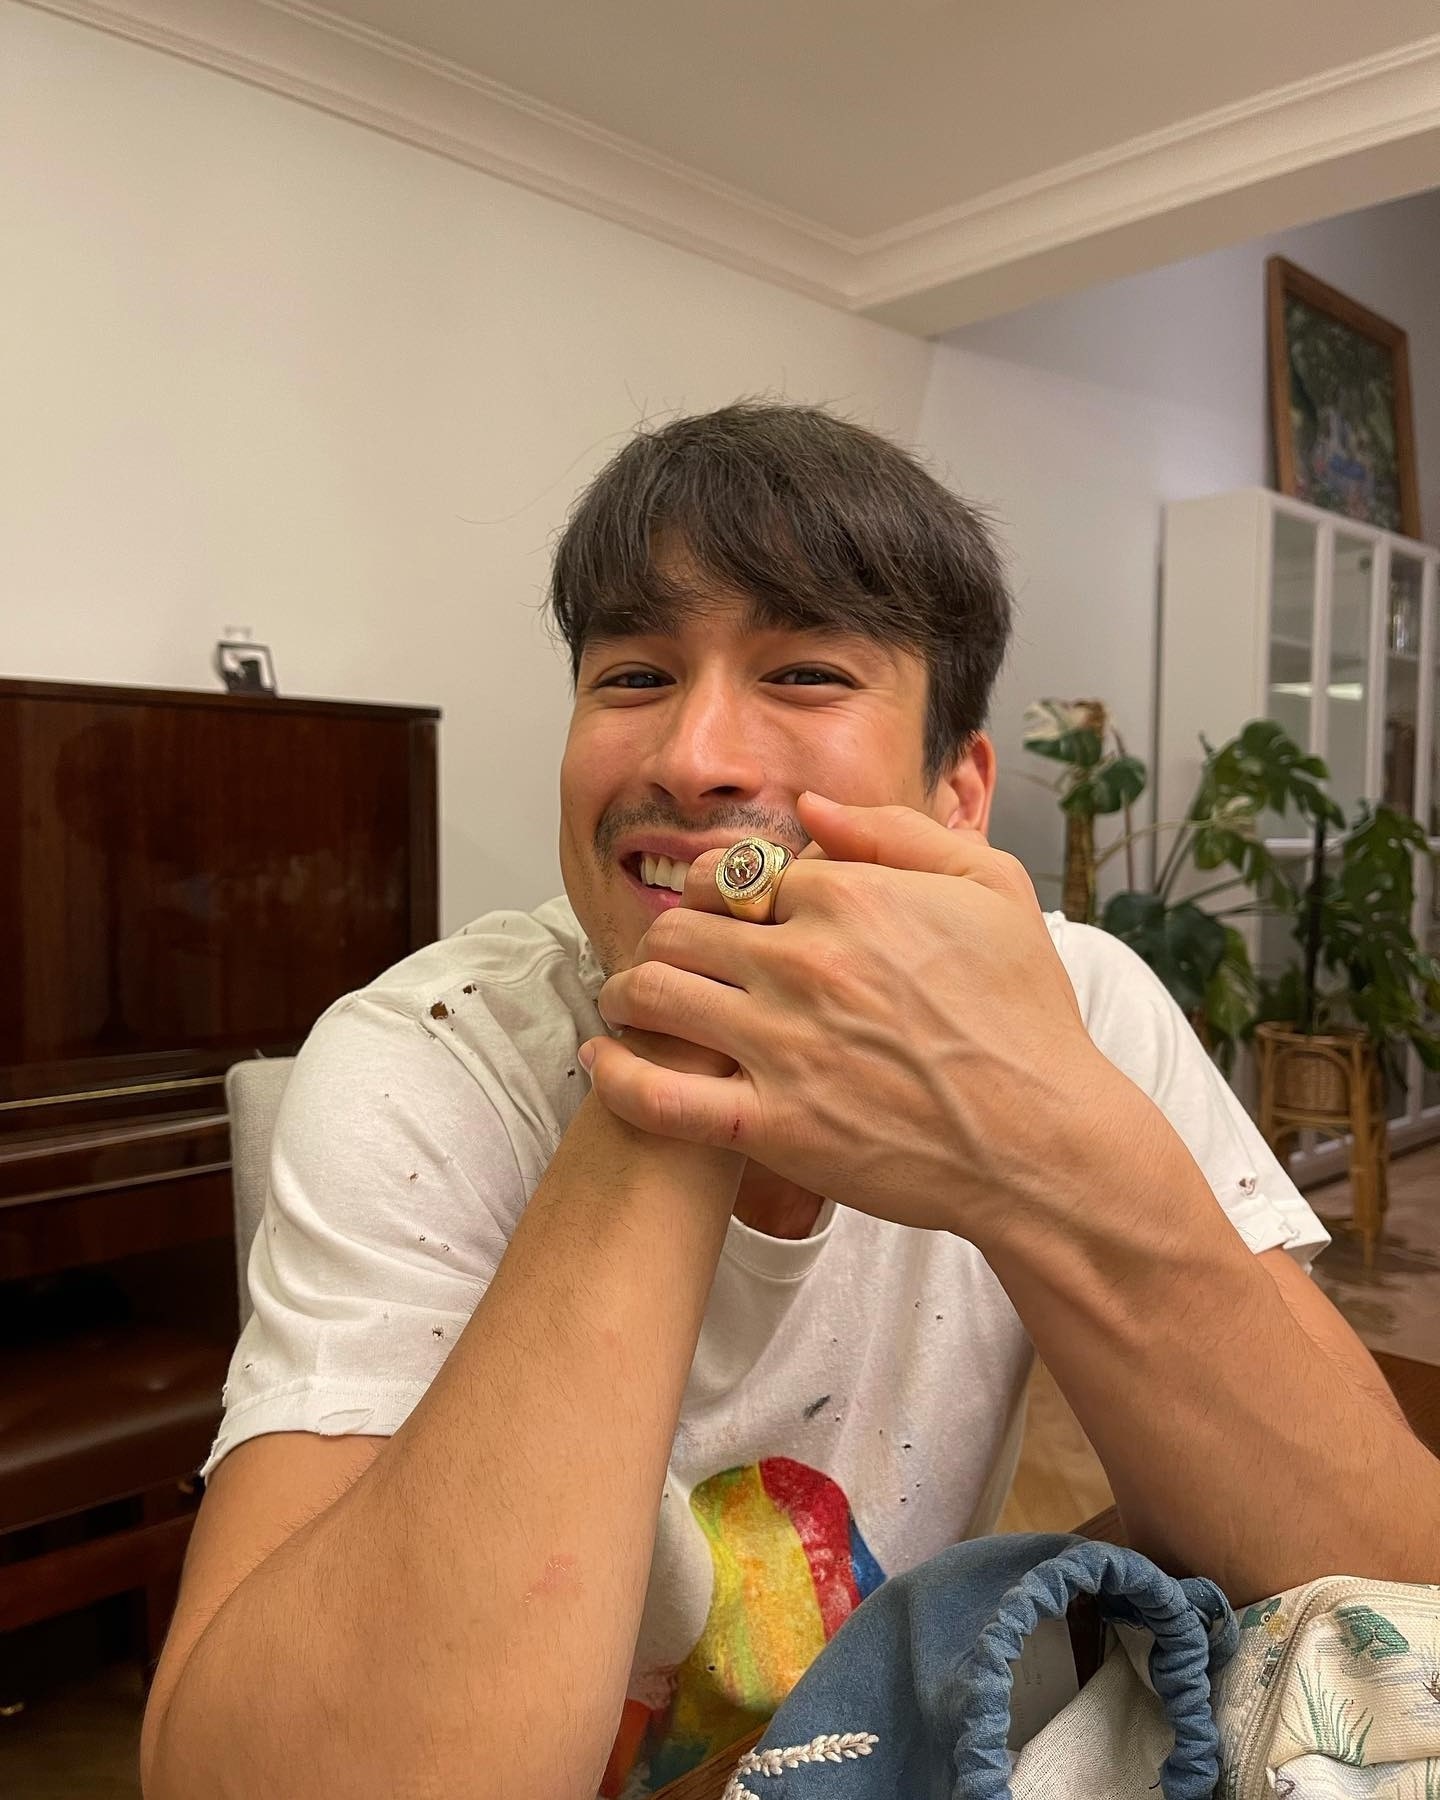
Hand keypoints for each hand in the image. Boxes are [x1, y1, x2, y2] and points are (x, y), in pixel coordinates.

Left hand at [582, 794, 1129, 1239]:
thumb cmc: (1026, 1016)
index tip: (717, 913)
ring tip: (632, 1003)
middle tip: (668, 960)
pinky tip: (604, 1062)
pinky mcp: (772, 1124)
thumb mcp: (992, 886)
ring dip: (630, 994)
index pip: (737, 873)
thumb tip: (810, 802)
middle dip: (667, 938)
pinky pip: (657, 1095)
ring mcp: (783, 1044)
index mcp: (850, 896)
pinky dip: (616, 1075)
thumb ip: (896, 831)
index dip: (718, 891)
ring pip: (655, 995)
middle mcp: (805, 961)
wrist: (1043, 1140)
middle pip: (681, 928)